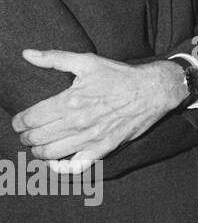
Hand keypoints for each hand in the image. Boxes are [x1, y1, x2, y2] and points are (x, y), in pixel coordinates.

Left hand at [11, 51, 186, 172]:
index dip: (19, 122)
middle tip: (26, 133)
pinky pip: (76, 166)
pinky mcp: (103, 148)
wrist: (153, 90)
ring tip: (38, 145)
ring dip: (38, 151)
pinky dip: (61, 168)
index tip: (19, 121)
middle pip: (37, 137)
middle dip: (26, 136)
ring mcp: (90, 138)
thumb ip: (55, 58)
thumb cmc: (120, 75)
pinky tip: (56, 162)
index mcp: (70, 101)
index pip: (31, 118)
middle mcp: (77, 122)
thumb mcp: (87, 62)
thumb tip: (27, 54)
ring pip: (50, 153)